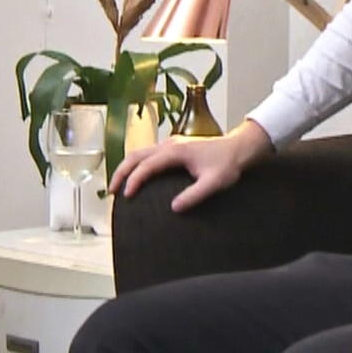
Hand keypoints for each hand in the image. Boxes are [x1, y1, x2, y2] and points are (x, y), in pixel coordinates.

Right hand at [108, 124, 271, 212]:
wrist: (239, 148)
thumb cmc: (228, 165)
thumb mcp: (214, 183)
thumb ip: (194, 195)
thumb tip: (174, 208)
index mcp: (176, 152)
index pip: (147, 165)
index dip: (134, 180)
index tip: (127, 196)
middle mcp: (169, 145)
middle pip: (136, 155)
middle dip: (121, 172)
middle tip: (112, 191)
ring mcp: (171, 144)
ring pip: (140, 152)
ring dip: (127, 167)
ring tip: (119, 186)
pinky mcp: (174, 147)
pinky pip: (148, 154)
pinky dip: (137, 165)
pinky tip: (138, 176)